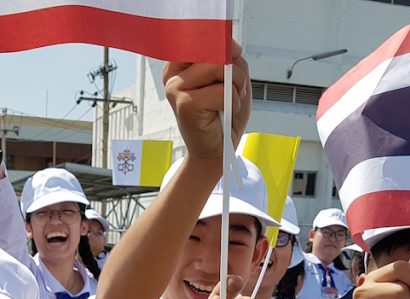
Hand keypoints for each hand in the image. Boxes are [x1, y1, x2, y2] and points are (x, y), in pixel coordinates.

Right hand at [163, 41, 250, 161]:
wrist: (217, 151)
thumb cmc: (225, 115)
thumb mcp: (232, 79)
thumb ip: (231, 59)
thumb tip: (230, 48)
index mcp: (180, 65)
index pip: (202, 37)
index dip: (223, 43)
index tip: (234, 53)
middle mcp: (173, 74)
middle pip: (215, 50)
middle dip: (235, 70)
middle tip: (234, 90)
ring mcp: (175, 88)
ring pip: (219, 67)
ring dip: (236, 86)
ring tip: (230, 102)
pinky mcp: (185, 104)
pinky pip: (222, 91)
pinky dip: (233, 102)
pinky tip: (225, 112)